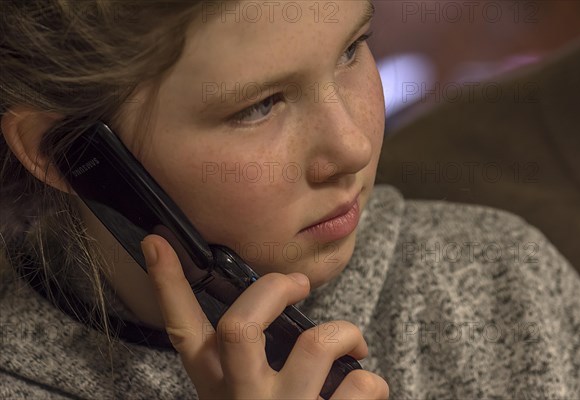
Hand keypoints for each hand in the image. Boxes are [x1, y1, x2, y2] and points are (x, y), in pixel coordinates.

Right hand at [141, 234, 388, 398]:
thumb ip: (244, 368)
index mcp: (219, 390)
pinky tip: (366, 390)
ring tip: (357, 345)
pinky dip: (371, 381)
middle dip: (274, 289)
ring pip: (316, 346)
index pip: (182, 333)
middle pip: (241, 326)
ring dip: (347, 333)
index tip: (157, 241)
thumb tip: (273, 314)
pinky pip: (360, 386)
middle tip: (299, 284)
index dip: (168, 286)